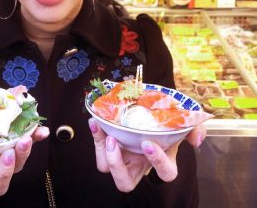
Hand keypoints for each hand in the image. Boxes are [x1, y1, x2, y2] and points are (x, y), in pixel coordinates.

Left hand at [88, 119, 205, 192]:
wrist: (148, 107)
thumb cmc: (165, 120)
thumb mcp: (181, 122)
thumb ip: (194, 129)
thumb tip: (196, 140)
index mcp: (161, 161)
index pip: (165, 173)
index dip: (157, 162)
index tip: (148, 143)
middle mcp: (139, 164)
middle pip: (125, 184)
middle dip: (117, 166)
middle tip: (116, 141)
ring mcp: (122, 157)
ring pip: (105, 168)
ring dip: (102, 150)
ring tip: (104, 131)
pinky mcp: (108, 146)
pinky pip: (98, 149)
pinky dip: (96, 136)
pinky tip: (96, 121)